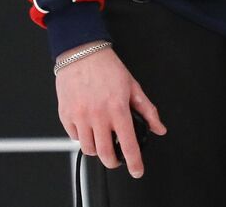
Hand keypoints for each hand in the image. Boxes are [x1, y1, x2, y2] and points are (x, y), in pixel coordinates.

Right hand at [55, 44, 166, 177]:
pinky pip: (74, 137)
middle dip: (113, 162)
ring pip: (88, 148)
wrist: (82, 53)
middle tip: (117, 158)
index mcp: (117, 108)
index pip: (129, 143)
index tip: (137, 170)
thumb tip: (159, 127)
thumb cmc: (107, 68)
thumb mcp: (133, 86)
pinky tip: (89, 128)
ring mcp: (80, 116)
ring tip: (102, 139)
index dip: (134, 162)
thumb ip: (147, 110)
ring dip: (97, 149)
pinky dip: (82, 138)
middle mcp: (98, 115)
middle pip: (105, 154)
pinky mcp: (66, 115)